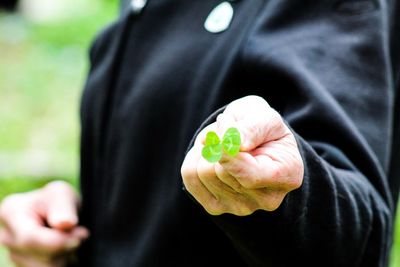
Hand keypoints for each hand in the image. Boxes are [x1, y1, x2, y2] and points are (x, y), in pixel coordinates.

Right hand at [0, 181, 88, 266]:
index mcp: (10, 212)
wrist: (59, 212)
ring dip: (65, 254)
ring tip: (69, 238)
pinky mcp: (25, 265)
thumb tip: (64, 224)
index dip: (58, 242)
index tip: (81, 236)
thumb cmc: (59, 199)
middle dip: (66, 247)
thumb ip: (63, 207)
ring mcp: (14, 254)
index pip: (30, 238)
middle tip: (80, 232)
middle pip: (40, 256)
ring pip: (47, 266)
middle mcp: (7, 236)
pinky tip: (64, 249)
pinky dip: (61, 260)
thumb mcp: (63, 194)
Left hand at [181, 95, 303, 215]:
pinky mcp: (216, 207)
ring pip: (202, 173)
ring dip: (206, 147)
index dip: (229, 155)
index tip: (222, 132)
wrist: (251, 141)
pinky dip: (195, 157)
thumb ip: (253, 127)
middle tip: (229, 128)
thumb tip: (234, 144)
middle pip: (221, 171)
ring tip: (222, 141)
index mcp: (288, 175)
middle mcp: (266, 199)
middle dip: (218, 141)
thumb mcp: (265, 116)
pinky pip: (190, 178)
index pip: (250, 175)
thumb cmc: (261, 127)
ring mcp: (241, 207)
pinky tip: (211, 154)